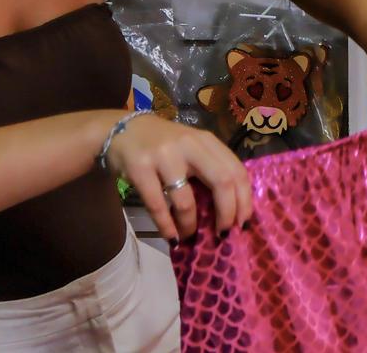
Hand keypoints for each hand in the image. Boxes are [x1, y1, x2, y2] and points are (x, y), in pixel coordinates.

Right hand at [105, 114, 251, 241]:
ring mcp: (164, 156)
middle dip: (227, 213)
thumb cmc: (163, 144)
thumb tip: (230, 210)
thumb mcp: (191, 147)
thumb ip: (210, 168)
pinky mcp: (140, 168)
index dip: (244, 199)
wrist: (122, 130)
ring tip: (190, 236)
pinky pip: (157, 205)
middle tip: (224, 234)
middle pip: (221, 181)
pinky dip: (167, 226)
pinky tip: (171, 237)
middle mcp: (189, 145)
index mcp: (206, 141)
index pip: (236, 170)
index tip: (243, 223)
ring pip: (186, 200)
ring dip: (191, 225)